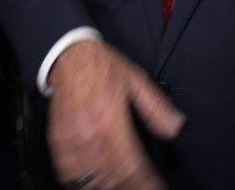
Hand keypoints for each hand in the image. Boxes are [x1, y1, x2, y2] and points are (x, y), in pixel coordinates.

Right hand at [47, 41, 184, 189]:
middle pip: (112, 178)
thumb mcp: (137, 81)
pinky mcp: (59, 142)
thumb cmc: (103, 67)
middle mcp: (92, 135)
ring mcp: (73, 141)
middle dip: (128, 189)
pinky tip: (92, 186)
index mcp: (112, 121)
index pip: (132, 164)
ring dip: (106, 189)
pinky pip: (68, 173)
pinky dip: (81, 184)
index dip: (145, 182)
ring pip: (90, 180)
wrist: (70, 56)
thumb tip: (175, 127)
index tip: (155, 188)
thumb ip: (157, 107)